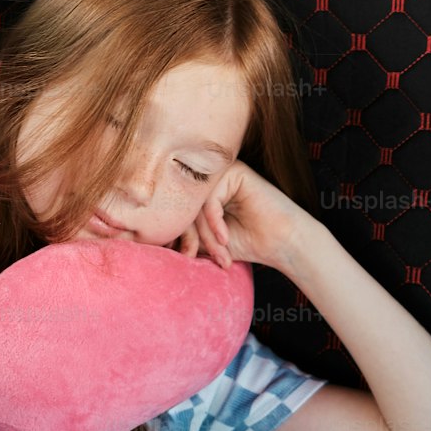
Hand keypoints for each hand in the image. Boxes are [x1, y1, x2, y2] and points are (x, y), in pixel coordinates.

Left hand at [176, 160, 308, 273]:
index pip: (175, 209)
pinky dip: (214, 223)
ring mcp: (222, 173)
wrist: (283, 243)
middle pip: (183, 205)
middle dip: (190, 236)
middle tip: (197, 258)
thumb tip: (147, 237)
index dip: (177, 236)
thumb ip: (184, 233)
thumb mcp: (206, 240)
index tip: (187, 258)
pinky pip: (209, 199)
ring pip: (195, 203)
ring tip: (220, 253)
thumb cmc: (248, 243)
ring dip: (204, 234)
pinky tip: (225, 239)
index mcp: (201, 191)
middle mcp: (210, 178)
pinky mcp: (235, 172)